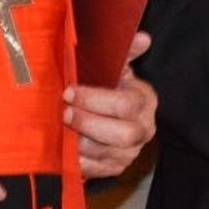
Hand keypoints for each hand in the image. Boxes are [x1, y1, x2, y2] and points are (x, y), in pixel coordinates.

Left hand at [64, 30, 157, 177]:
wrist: (114, 117)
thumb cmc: (112, 87)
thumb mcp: (119, 67)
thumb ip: (127, 51)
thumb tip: (143, 37)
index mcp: (145, 101)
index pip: (125, 104)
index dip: (94, 99)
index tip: (69, 92)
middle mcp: (143, 130)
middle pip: (123, 134)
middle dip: (89, 123)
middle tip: (65, 113)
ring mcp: (130, 153)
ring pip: (107, 155)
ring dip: (81, 142)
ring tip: (63, 130)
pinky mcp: (116, 169)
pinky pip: (97, 171)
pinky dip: (79, 161)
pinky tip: (66, 148)